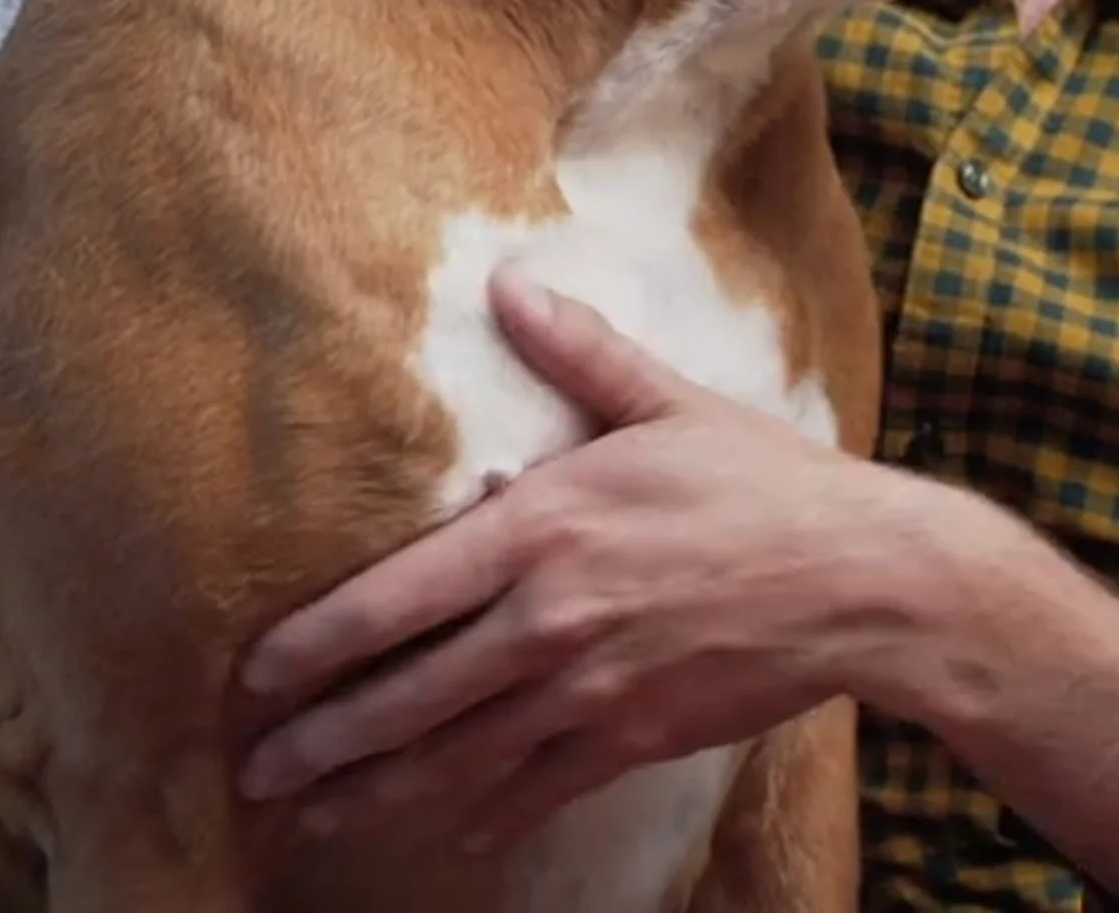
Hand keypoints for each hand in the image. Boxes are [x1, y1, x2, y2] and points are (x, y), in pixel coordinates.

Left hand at [232, 266, 951, 849]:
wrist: (866, 581)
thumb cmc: (765, 484)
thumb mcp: (664, 404)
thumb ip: (576, 352)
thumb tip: (507, 282)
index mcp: (539, 529)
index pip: (393, 599)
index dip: (313, 646)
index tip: (253, 677)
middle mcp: (547, 621)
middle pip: (406, 696)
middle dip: (318, 743)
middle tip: (251, 775)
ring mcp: (588, 690)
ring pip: (457, 758)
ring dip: (375, 794)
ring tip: (310, 820)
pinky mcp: (633, 738)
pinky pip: (539, 788)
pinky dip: (487, 814)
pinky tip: (449, 835)